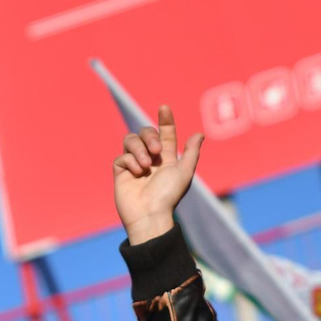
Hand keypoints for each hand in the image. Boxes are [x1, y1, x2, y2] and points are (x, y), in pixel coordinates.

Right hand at [113, 105, 202, 243]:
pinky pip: (122, 156)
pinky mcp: (120, 170)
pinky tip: (137, 174)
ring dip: (139, 149)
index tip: (164, 107)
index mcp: (166, 157)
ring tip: (146, 165)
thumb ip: (191, 152)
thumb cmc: (169, 194)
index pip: (165, 133)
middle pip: (145, 132)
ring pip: (130, 140)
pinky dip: (130, 162)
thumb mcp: (184, 171)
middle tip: (157, 150)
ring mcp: (134, 163)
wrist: (150, 213)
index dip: (165, 120)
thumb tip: (200, 134)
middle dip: (150, 136)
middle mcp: (150, 158)